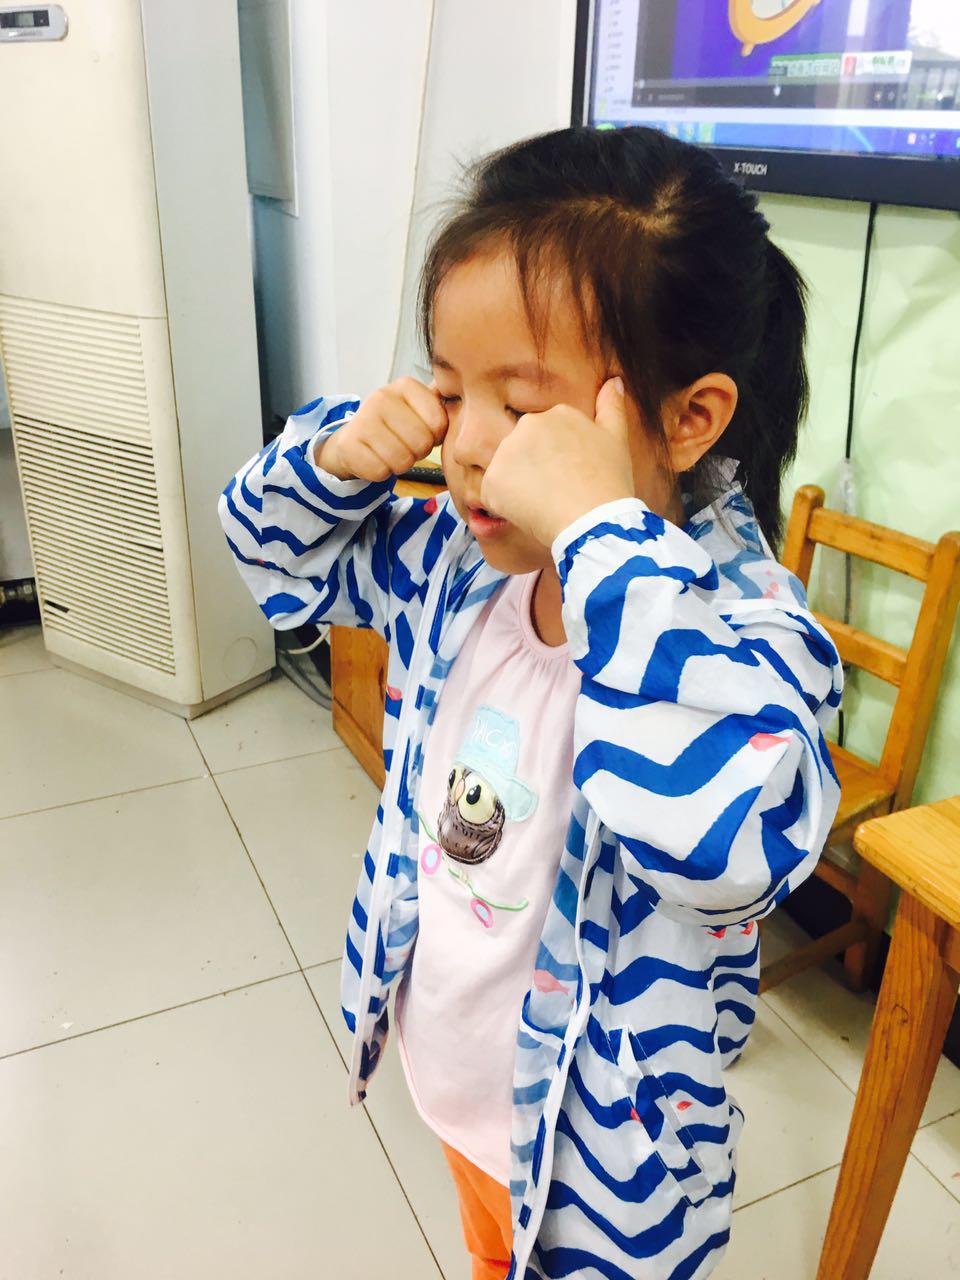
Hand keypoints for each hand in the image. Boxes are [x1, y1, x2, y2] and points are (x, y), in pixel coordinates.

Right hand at [316, 378, 447, 481]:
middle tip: (403, 444)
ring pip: (402, 460)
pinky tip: (374, 458)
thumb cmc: (394, 426)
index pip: (438, 424)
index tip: (421, 432)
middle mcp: (382, 396)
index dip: (434, 438)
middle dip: (416, 452)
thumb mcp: (418, 408)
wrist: (353, 440)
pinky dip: (381, 472)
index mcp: (406, 386)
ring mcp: (363, 419)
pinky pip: (380, 472)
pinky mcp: (348, 444)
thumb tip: (468, 394)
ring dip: (399, 464)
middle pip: (421, 444)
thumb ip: (440, 402)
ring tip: (389, 451)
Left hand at [480, 378, 635, 546]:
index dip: (558, 463)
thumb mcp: (617, 440)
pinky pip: (494, 495)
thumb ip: (612, 407)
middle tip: (560, 493)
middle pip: (524, 453)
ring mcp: (507, 451)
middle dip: (536, 472)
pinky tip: (531, 513)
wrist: (593, 520)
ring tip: (547, 504)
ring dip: (520, 489)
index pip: (546, 439)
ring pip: (508, 473)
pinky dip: (507, 507)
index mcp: (557, 413)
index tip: (572, 478)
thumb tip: (614, 381)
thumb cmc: (609, 483)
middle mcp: (527, 424)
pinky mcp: (492, 480)